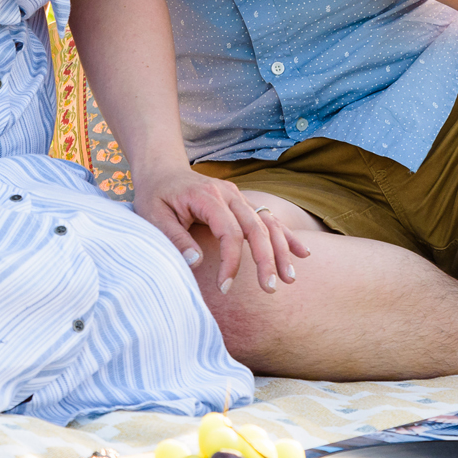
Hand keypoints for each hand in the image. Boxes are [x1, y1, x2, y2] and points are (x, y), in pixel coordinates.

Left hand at [133, 164, 306, 294]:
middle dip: (266, 260)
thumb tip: (196, 262)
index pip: (229, 233)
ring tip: (289, 279)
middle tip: (269, 289)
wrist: (162, 169)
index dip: (231, 262)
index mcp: (208, 197)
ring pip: (267, 223)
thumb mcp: (154, 216)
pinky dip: (286, 235)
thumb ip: (175, 238)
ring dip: (281, 250)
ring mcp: (238, 196)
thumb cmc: (155, 195)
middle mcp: (228, 194)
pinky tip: (303, 253)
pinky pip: (269, 218)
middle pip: (256, 228)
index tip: (225, 287)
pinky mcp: (242, 202)